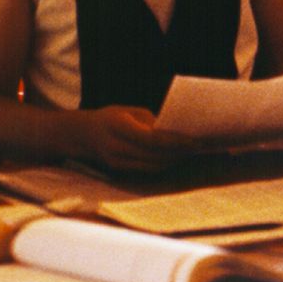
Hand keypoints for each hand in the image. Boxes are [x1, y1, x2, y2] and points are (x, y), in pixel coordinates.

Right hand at [70, 105, 196, 172]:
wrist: (82, 135)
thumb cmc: (110, 117)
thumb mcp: (128, 111)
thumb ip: (150, 122)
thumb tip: (174, 132)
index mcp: (117, 126)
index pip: (152, 138)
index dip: (175, 141)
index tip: (194, 140)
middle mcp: (116, 147)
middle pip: (155, 154)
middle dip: (179, 152)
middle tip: (200, 147)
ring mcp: (117, 161)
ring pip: (154, 165)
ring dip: (174, 160)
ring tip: (191, 153)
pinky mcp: (120, 170)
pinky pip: (148, 169)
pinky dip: (164, 164)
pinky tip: (176, 158)